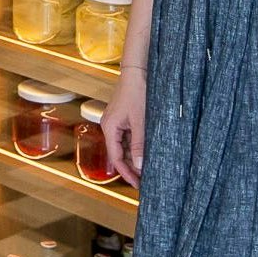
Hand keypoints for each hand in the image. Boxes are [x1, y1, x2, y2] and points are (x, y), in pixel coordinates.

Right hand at [101, 67, 147, 187]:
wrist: (137, 71)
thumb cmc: (137, 92)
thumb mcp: (140, 121)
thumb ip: (139, 144)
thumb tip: (139, 166)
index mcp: (109, 128)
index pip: (116, 158)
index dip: (127, 173)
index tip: (138, 185)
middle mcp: (110, 126)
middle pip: (118, 154)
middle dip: (131, 168)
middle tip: (145, 181)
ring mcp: (116, 122)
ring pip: (124, 146)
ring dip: (134, 158)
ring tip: (148, 170)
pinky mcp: (123, 118)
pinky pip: (128, 137)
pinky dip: (135, 147)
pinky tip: (145, 153)